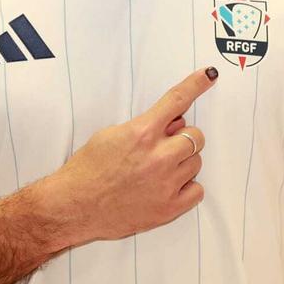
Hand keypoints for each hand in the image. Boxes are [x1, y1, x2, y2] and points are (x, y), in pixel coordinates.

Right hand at [48, 66, 216, 244]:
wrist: (73, 206)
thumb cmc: (87, 169)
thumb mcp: (110, 135)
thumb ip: (145, 126)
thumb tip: (172, 123)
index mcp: (142, 133)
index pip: (177, 100)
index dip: (196, 84)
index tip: (210, 75)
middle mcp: (158, 157)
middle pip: (196, 136)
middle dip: (183, 138)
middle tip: (165, 147)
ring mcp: (166, 184)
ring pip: (196, 163)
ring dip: (183, 163)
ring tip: (158, 172)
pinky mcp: (168, 209)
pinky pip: (197, 191)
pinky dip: (186, 188)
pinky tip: (167, 188)